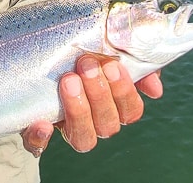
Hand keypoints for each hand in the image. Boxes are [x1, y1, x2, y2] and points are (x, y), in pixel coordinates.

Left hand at [21, 55, 163, 155]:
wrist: (44, 49)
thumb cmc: (85, 49)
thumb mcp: (110, 49)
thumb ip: (136, 64)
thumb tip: (155, 89)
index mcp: (115, 106)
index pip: (130, 111)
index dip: (124, 92)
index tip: (113, 67)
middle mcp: (96, 122)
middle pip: (108, 124)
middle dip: (100, 94)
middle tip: (87, 65)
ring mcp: (68, 128)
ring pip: (83, 138)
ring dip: (78, 110)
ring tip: (69, 80)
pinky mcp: (38, 131)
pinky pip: (38, 144)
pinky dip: (40, 137)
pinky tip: (43, 123)